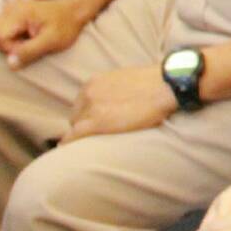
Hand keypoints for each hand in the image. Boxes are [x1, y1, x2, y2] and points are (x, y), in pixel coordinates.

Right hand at [0, 0, 93, 66]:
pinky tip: (30, 34)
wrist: (73, 10)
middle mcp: (8, 8)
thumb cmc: (66, 25)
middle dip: (8, 46)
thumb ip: (30, 52)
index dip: (10, 48)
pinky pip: (3, 32)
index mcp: (17, 13)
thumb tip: (10, 64)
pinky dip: (14, 37)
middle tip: (31, 43)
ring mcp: (9, 10)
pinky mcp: (11, 14)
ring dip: (12, 42)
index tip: (30, 45)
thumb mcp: (52, 41)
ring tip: (32, 38)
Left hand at [59, 64, 176, 144]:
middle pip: (76, 115)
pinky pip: (73, 136)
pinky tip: (65, 150)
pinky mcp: (96, 122)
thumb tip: (114, 101)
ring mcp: (91, 107)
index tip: (97, 122)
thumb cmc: (153, 84)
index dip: (89, 115)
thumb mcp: (125, 80)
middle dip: (85, 124)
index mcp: (94, 82)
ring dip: (83, 134)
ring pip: (76, 127)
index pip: (81, 104)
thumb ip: (112, 90)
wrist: (165, 86)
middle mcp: (88, 92)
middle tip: (102, 133)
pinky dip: (68, 143)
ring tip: (93, 142)